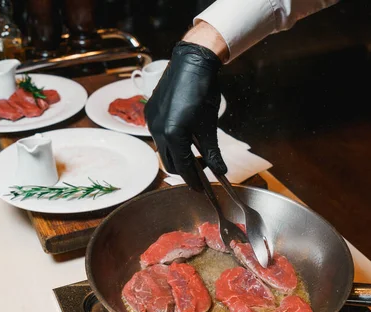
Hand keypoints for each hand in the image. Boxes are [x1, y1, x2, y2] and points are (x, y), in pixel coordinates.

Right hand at [145, 40, 226, 189]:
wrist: (191, 64)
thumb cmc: (203, 92)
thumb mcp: (210, 126)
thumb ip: (213, 152)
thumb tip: (221, 171)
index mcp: (174, 135)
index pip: (182, 167)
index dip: (192, 181)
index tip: (200, 189)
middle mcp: (157, 130)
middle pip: (169, 162)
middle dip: (184, 170)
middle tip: (200, 170)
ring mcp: (151, 121)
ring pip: (163, 149)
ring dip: (177, 154)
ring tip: (193, 153)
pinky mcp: (150, 112)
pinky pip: (158, 134)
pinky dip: (170, 140)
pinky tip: (183, 135)